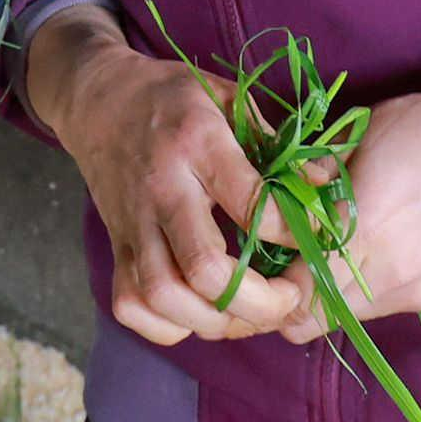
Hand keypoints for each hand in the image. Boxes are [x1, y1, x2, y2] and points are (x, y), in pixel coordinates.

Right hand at [26, 6, 303, 347]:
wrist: (98, 97)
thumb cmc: (172, 97)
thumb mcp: (225, 96)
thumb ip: (272, 141)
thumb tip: (323, 184)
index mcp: (198, 143)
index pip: (251, 203)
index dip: (293, 233)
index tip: (319, 237)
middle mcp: (163, 188)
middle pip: (205, 269)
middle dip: (258, 302)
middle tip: (287, 298)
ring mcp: (133, 222)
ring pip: (165, 297)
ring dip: (214, 321)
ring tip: (246, 312)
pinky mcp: (115, 244)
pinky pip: (133, 305)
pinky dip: (168, 325)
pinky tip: (198, 311)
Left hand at [279, 62, 420, 343]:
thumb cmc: (415, 127)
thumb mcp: (350, 143)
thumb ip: (309, 184)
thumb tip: (272, 207)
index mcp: (364, 230)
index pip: (297, 296)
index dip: (268, 283)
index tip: (256, 255)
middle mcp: (391, 275)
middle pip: (315, 320)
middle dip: (289, 295)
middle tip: (279, 254)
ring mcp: (415, 291)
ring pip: (346, 317)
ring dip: (324, 292)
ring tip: (320, 247)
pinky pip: (378, 306)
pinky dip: (358, 287)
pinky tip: (361, 249)